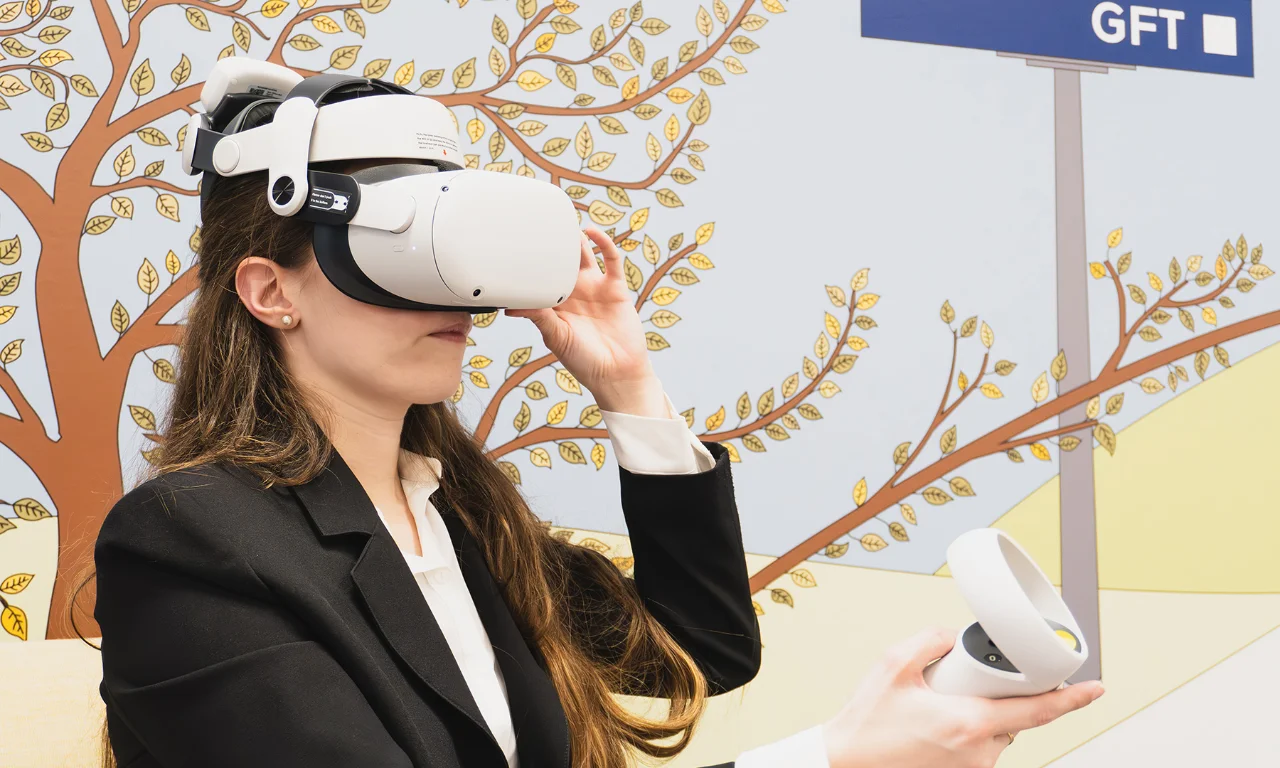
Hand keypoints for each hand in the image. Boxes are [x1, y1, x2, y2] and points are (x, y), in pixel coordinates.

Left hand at [504, 227, 666, 416]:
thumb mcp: (556, 337)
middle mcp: (574, 293)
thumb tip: (511, 306)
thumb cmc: (583, 361)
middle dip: (550, 243)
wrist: (617, 373)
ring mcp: (595, 288)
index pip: (539, 276)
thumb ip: (537, 316)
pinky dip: (604, 244)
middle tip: (536, 223)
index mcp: (555, 304)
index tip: (515, 244)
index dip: (529, 262)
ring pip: (583, 255)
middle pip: (560, 260)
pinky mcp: (615, 288)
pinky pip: (611, 261)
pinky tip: (592, 232)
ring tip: (561, 221)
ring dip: (574, 238)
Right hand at [823, 627, 1103, 767]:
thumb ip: (930, 639)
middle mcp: (977, 751)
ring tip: (939, 707)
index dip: (1072, 698)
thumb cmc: (866, 722)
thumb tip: (951, 634)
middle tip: (964, 683)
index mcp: (969, 723)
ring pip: (996, 733)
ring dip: (980, 714)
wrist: (845, 762)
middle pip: (1014, 717)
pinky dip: (967, 731)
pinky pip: (978, 748)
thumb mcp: (893, 664)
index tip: (1095, 687)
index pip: (1037, 711)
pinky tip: (934, 725)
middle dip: (1000, 694)